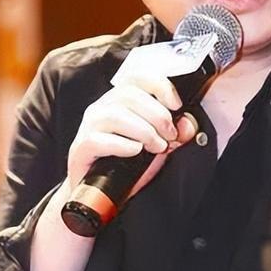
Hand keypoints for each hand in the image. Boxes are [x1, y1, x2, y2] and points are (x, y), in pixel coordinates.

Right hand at [66, 71, 196, 193]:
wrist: (102, 192)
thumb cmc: (128, 165)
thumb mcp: (159, 147)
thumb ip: (176, 134)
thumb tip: (188, 124)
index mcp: (121, 100)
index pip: (138, 77)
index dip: (159, 86)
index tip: (176, 105)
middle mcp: (103, 107)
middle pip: (129, 94)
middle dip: (157, 115)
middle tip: (170, 135)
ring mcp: (89, 126)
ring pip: (115, 115)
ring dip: (144, 131)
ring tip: (157, 146)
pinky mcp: (82, 147)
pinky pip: (99, 139)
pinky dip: (123, 145)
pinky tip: (136, 151)